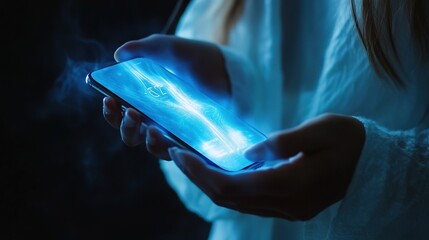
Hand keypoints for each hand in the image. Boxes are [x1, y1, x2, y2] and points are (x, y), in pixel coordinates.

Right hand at [103, 34, 230, 157]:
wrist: (224, 68)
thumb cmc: (191, 58)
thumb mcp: (165, 48)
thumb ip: (142, 49)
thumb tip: (119, 55)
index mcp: (141, 101)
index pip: (118, 113)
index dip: (110, 111)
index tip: (110, 99)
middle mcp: (154, 120)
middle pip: (131, 135)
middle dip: (126, 126)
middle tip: (132, 112)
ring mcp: (173, 132)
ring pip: (153, 147)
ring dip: (148, 140)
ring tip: (152, 128)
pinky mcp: (192, 140)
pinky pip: (181, 153)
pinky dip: (174, 150)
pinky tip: (175, 141)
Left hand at [168, 113, 364, 219]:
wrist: (375, 165)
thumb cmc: (350, 141)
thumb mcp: (320, 130)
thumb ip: (282, 142)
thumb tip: (246, 151)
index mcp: (291, 184)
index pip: (231, 185)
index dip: (200, 172)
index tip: (179, 153)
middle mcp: (285, 204)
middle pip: (228, 197)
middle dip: (197, 178)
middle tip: (177, 155)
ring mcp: (288, 210)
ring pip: (236, 203)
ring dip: (209, 184)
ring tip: (191, 162)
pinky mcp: (289, 207)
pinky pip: (249, 203)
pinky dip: (228, 188)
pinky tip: (219, 171)